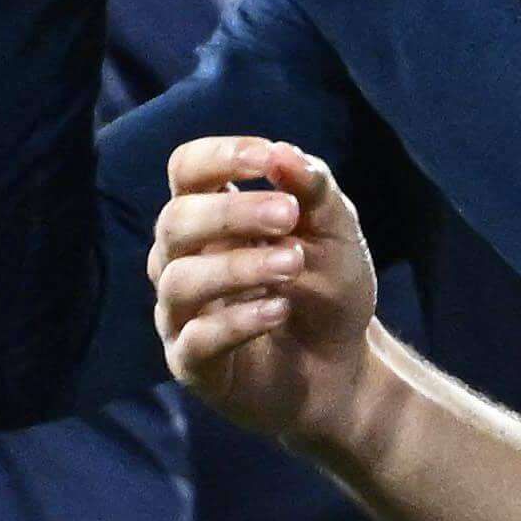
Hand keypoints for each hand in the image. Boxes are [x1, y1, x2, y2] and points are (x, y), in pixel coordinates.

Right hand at [145, 132, 387, 456]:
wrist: (345, 367)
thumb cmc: (329, 289)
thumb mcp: (336, 232)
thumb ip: (314, 189)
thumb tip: (282, 152)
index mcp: (212, 217)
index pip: (186, 170)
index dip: (218, 156)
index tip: (266, 157)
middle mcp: (183, 259)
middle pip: (175, 221)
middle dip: (232, 212)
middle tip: (288, 215)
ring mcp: (181, 313)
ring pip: (180, 279)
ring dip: (239, 266)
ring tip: (293, 265)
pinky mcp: (192, 364)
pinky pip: (195, 338)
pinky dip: (238, 320)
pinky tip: (278, 310)